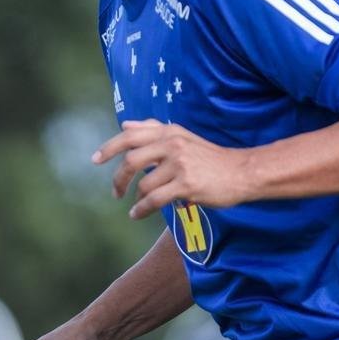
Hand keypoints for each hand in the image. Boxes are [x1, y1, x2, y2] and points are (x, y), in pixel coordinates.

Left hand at [93, 120, 250, 217]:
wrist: (242, 172)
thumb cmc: (212, 158)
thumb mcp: (183, 137)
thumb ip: (154, 130)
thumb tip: (125, 125)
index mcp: (170, 132)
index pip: (130, 136)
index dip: (109, 148)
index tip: (96, 160)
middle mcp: (173, 145)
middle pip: (131, 161)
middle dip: (118, 179)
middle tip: (116, 192)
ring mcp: (180, 165)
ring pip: (144, 185)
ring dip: (136, 198)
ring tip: (136, 205)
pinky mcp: (186, 185)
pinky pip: (154, 200)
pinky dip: (142, 209)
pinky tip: (137, 214)